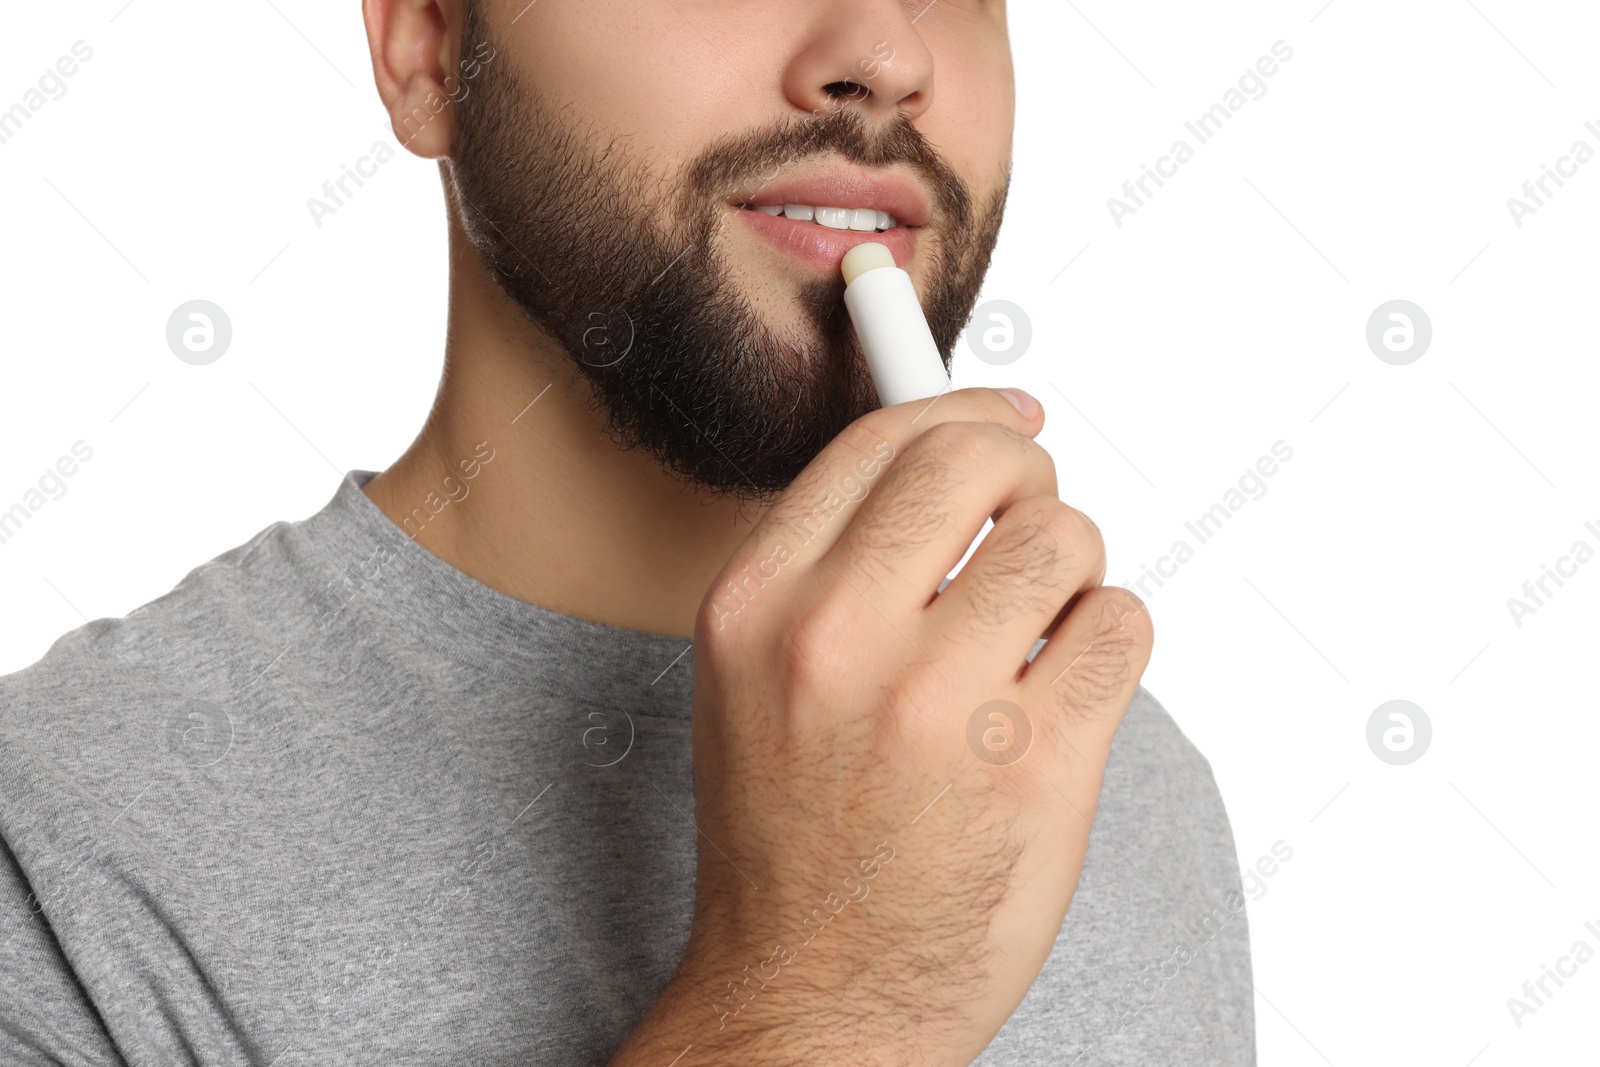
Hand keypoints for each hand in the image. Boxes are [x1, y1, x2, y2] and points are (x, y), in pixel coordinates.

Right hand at [616, 387, 1151, 1066]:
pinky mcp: (1038, 765)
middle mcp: (838, 640)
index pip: (881, 442)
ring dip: (1073, 574)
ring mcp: (942, 703)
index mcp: (757, 607)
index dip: (959, 406)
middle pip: (980, 462)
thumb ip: (835, 564)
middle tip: (1035, 519)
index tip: (1010, 416)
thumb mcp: (755, 677)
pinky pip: (1122, 625)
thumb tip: (958, 453)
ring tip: (1038, 637)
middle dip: (1028, 476)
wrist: (813, 997)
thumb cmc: (792, 839)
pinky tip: (1064, 691)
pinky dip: (1110, 642)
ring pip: (1068, 538)